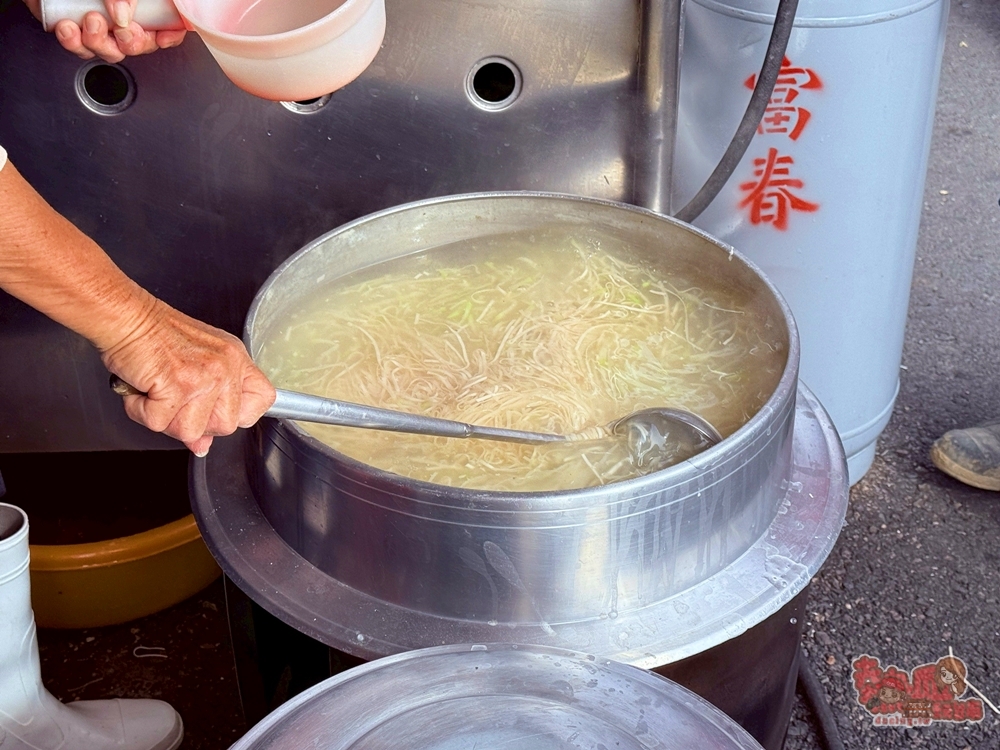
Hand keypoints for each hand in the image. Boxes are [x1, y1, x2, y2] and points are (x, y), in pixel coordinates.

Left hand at [23, 0, 185, 61]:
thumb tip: (122, 18)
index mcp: (143, 3)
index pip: (169, 25)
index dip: (170, 36)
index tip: (161, 37)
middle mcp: (125, 12)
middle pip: (141, 44)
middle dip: (130, 43)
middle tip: (120, 28)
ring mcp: (102, 21)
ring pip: (112, 51)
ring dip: (100, 43)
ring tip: (90, 20)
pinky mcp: (77, 27)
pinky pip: (82, 48)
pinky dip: (74, 43)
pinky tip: (68, 28)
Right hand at [102, 300, 275, 455]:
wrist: (126, 318)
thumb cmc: (156, 336)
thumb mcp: (196, 363)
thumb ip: (207, 405)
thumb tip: (202, 445)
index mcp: (236, 359)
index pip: (264, 399)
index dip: (241, 414)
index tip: (219, 410)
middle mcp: (225, 367)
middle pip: (226, 425)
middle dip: (196, 423)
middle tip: (176, 400)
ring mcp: (203, 377)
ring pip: (191, 431)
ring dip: (165, 419)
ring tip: (157, 392)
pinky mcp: (176, 387)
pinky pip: (158, 424)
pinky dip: (141, 412)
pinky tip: (142, 390)